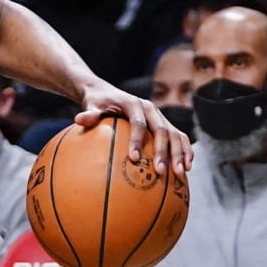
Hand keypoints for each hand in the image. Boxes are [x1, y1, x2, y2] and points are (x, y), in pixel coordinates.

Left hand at [74, 84, 190, 174]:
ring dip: (179, 153)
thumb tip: (79, 119)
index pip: (137, 123)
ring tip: (180, 173)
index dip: (137, 140)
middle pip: (161, 130)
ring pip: (174, 134)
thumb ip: (89, 113)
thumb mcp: (91, 105)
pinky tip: (187, 167)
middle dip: (163, 151)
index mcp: (133, 104)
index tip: (134, 158)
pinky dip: (185, 150)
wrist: (107, 93)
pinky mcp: (164, 124)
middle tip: (159, 171)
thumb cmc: (97, 103)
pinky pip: (179, 137)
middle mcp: (150, 109)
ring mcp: (159, 116)